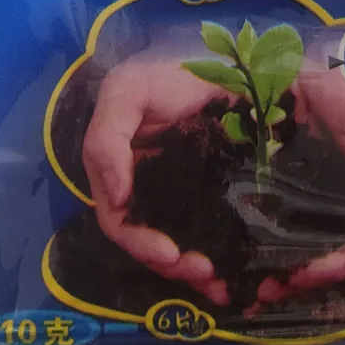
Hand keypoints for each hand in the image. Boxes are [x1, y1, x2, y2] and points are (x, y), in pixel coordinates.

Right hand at [83, 58, 230, 304]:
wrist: (225, 63)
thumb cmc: (167, 75)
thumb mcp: (127, 93)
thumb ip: (107, 140)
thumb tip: (114, 197)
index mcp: (120, 170)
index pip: (119, 219)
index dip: (139, 242)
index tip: (171, 255)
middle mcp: (144, 187)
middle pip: (148, 239)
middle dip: (172, 264)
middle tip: (206, 273)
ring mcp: (177, 191)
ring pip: (178, 241)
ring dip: (194, 268)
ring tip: (223, 282)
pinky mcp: (209, 192)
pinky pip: (208, 229)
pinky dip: (217, 251)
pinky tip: (236, 270)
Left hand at [255, 66, 344, 305]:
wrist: (328, 62)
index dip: (342, 267)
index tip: (301, 274)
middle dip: (311, 278)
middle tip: (266, 291)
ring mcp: (341, 199)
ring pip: (324, 249)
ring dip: (294, 270)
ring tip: (256, 284)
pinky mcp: (315, 191)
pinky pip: (302, 227)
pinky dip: (283, 246)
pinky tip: (255, 255)